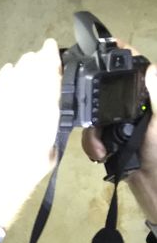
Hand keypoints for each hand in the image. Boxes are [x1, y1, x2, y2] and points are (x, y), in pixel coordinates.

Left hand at [0, 39, 61, 228]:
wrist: (6, 170)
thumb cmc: (35, 161)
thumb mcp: (54, 139)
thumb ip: (54, 116)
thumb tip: (52, 104)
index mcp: (49, 105)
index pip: (52, 72)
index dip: (52, 57)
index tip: (52, 47)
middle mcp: (30, 97)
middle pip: (34, 68)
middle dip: (39, 59)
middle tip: (42, 54)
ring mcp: (9, 99)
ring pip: (18, 72)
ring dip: (24, 65)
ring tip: (28, 62)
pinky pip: (1, 82)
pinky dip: (6, 74)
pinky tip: (9, 70)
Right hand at [83, 55, 156, 222]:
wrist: (156, 190)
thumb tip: (151, 67)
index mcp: (149, 97)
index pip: (133, 69)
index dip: (116, 58)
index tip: (94, 52)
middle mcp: (136, 106)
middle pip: (106, 91)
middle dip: (94, 105)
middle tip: (94, 122)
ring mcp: (122, 124)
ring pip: (96, 114)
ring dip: (93, 132)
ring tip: (100, 149)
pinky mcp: (112, 141)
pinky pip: (93, 135)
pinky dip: (92, 144)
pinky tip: (99, 154)